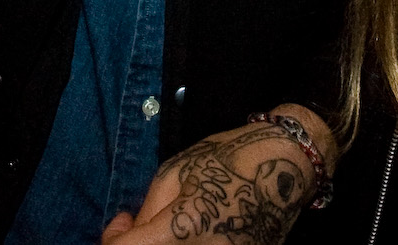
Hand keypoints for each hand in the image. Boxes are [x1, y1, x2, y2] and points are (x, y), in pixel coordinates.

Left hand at [102, 105, 334, 244]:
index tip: (120, 223)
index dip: (112, 241)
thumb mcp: (176, 172)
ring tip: (164, 227)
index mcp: (183, 232)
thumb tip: (129, 235)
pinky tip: (188, 233)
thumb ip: (148, 211)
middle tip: (134, 226)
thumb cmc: (229, 159)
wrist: (286, 166)